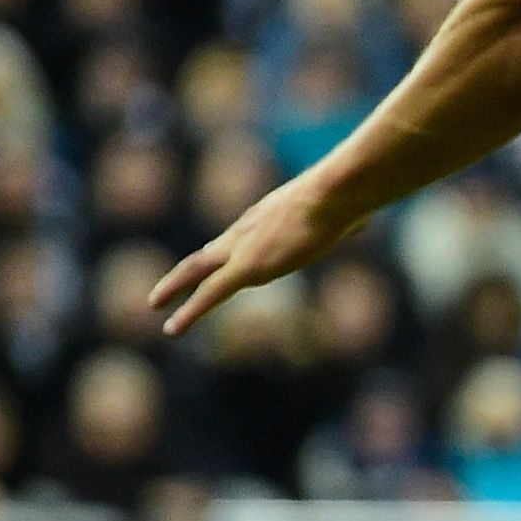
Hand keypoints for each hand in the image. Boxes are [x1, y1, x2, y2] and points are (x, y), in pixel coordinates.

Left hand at [150, 174, 361, 335]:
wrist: (334, 192)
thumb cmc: (346, 195)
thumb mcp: (344, 207)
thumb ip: (345, 217)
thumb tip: (364, 218)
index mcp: (267, 216)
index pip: (239, 237)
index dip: (225, 252)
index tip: (214, 263)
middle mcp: (247, 230)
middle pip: (206, 254)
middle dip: (184, 273)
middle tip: (162, 289)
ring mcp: (243, 248)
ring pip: (197, 271)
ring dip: (175, 288)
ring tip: (156, 306)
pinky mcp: (247, 267)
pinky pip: (209, 294)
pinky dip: (189, 311)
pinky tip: (172, 328)